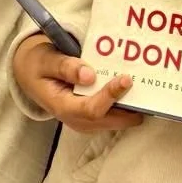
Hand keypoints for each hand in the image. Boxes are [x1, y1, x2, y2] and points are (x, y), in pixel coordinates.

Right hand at [12, 33, 143, 133]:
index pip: (92, 109)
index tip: (126, 79)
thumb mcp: (46, 60)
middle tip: (149, 87)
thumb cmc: (39, 64)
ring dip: (132, 108)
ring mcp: (86, 122)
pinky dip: (127, 105)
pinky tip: (136, 89)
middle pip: (110, 120)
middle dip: (131, 108)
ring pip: (116, 121)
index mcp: (62, 106)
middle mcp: (76, 120)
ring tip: (148, 88)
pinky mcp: (93, 118)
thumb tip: (89, 75)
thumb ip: (66, 67)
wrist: (32, 75)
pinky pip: (115, 116)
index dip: (111, 96)